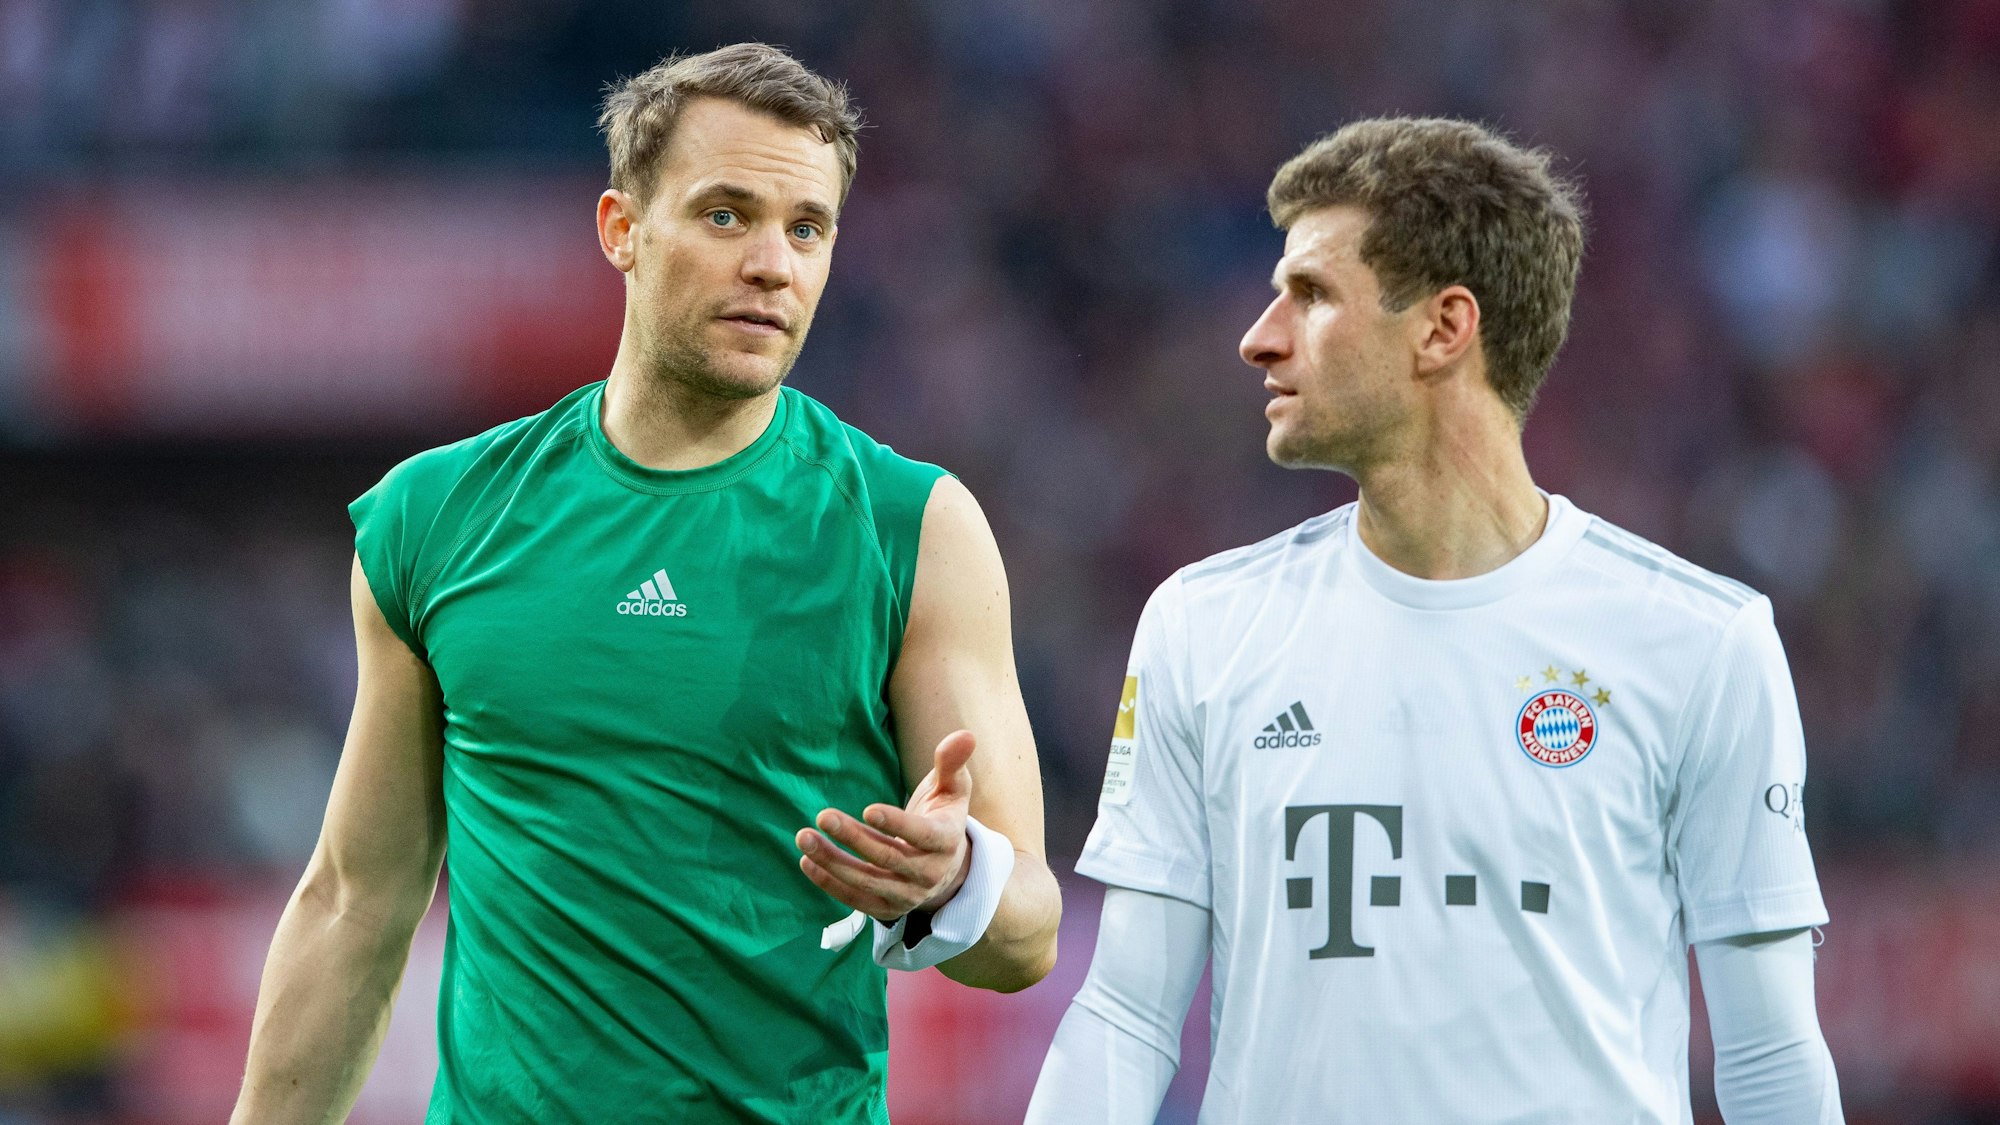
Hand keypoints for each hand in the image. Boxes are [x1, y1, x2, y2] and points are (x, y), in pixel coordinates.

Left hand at [797, 729, 975, 922]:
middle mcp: (928, 874)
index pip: (922, 836)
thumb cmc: (942, 817)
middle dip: (853, 837)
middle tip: (822, 816)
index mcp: (946, 842)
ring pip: (867, 882)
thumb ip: (952, 764)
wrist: (946, 868)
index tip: (868, 809)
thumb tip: (964, 735)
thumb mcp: (952, 790)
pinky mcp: (887, 910)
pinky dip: (829, 883)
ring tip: (804, 838)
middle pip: (888, 858)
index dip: (896, 825)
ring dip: (832, 862)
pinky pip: (855, 900)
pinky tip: (807, 861)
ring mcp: (907, 896)